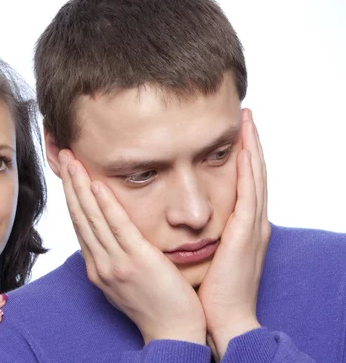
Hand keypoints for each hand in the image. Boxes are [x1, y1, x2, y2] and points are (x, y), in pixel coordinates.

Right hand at [59, 150, 205, 344]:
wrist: (174, 333)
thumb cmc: (156, 307)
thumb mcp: (126, 283)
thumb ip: (116, 258)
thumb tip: (111, 239)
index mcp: (98, 268)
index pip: (81, 226)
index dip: (72, 197)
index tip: (68, 174)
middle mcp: (100, 265)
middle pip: (80, 217)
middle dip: (70, 184)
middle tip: (63, 155)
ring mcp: (115, 264)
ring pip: (92, 218)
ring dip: (80, 186)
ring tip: (72, 161)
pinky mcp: (136, 262)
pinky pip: (117, 227)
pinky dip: (104, 204)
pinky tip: (96, 184)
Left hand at [198, 108, 269, 359]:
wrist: (221, 318)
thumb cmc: (209, 288)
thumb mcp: (205, 252)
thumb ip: (199, 231)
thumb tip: (176, 218)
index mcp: (238, 226)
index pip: (242, 181)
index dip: (241, 155)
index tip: (235, 130)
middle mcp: (249, 222)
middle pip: (252, 173)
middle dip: (251, 143)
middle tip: (246, 113)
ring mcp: (251, 227)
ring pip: (254, 177)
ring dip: (253, 147)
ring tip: (249, 120)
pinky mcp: (246, 234)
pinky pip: (249, 194)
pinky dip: (250, 169)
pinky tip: (245, 148)